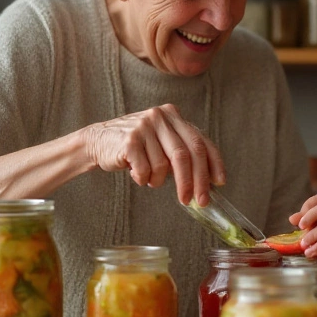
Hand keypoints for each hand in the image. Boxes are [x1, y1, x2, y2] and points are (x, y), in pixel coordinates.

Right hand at [82, 104, 224, 204]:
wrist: (97, 142)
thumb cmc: (135, 148)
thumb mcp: (162, 143)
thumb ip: (182, 154)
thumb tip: (208, 181)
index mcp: (173, 115)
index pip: (201, 141)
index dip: (214, 164)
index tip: (219, 183)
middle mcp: (160, 116)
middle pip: (186, 155)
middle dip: (194, 182)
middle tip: (197, 201)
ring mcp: (144, 126)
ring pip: (164, 166)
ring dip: (158, 181)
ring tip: (148, 177)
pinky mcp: (129, 140)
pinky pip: (146, 170)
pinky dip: (143, 179)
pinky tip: (135, 173)